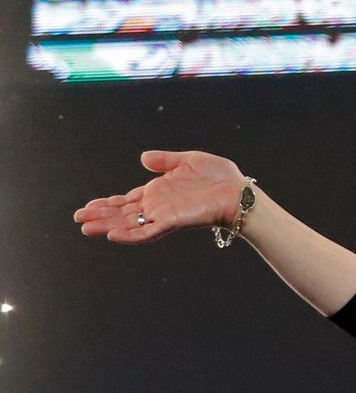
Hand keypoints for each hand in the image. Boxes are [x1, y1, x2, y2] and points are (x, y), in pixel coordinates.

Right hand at [73, 150, 249, 244]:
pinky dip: (131, 234)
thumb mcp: (188, 160)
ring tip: (86, 228)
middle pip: (124, 214)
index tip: (89, 206)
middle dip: (101, 216)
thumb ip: (165, 161)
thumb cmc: (219, 177)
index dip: (108, 204)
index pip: (128, 201)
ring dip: (108, 226)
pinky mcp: (173, 222)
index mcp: (159, 192)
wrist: (238, 191)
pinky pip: (148, 231)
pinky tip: (113, 235)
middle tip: (79, 219)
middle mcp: (158, 206)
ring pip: (130, 224)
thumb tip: (143, 157)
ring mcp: (164, 215)